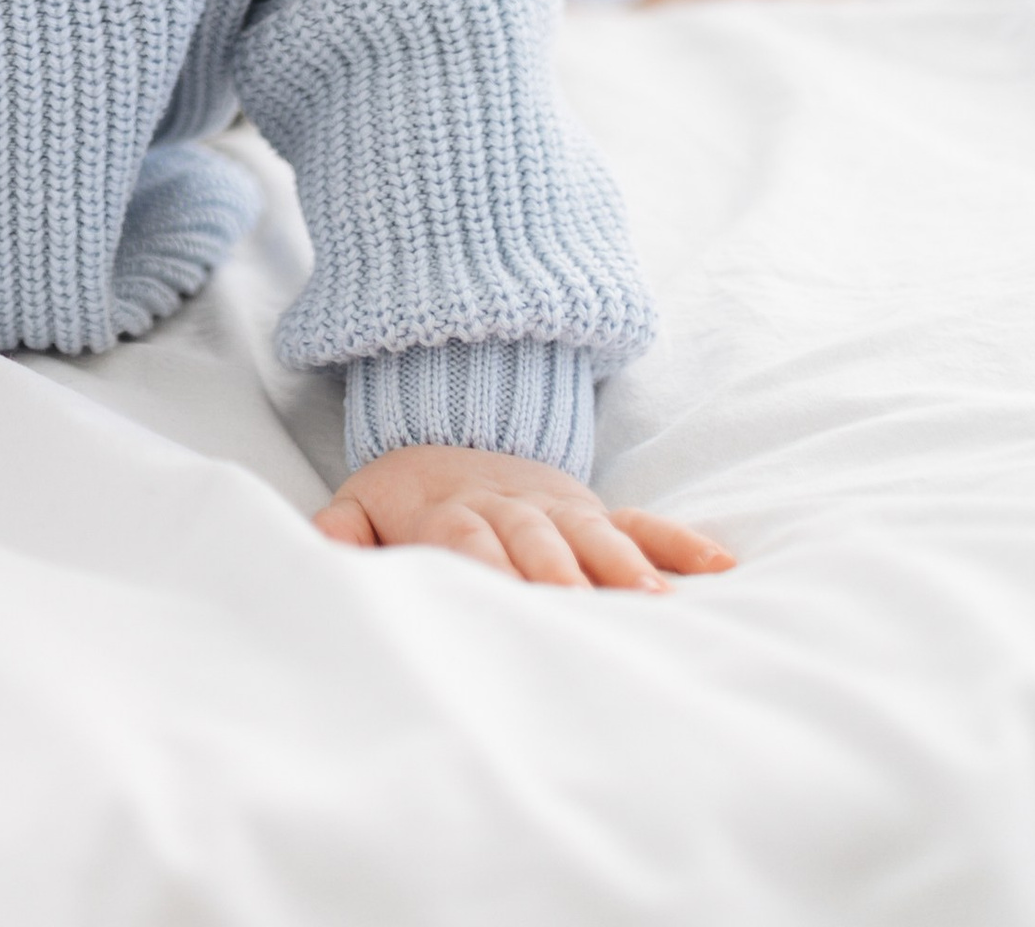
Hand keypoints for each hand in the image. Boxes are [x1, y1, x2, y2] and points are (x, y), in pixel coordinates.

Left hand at [314, 444, 734, 590]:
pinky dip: (679, 542)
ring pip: (594, 534)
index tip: (507, 602)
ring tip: (659, 604)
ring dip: (625, 566)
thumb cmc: (405, 496)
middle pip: (536, 541)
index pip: (468, 540)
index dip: (487, 568)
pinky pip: (642, 521)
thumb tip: (314, 555)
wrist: (448, 421)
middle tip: (591, 613)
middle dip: (562, 576)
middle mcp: (511, 507)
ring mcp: (559, 507)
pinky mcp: (594, 509)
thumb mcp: (359, 506)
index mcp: (450, 511)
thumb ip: (339, 533)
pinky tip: (720, 569)